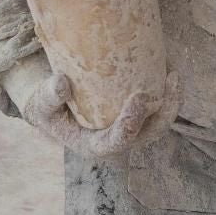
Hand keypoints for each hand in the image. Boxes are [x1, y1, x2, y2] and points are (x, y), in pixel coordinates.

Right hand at [19, 70, 180, 158]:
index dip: (131, 123)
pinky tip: (167, 68)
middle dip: (164, 111)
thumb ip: (49, 97)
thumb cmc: (48, 108)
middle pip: (149, 133)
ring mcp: (129, 131)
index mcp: (95, 146)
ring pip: (158, 123)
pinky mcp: (136, 118)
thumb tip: (62, 82)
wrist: (54, 109)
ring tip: (174, 74)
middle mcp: (117, 142)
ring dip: (171, 102)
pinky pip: (157, 110)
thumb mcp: (41, 105)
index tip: (139, 97)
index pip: (118, 141)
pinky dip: (164, 93)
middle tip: (171, 80)